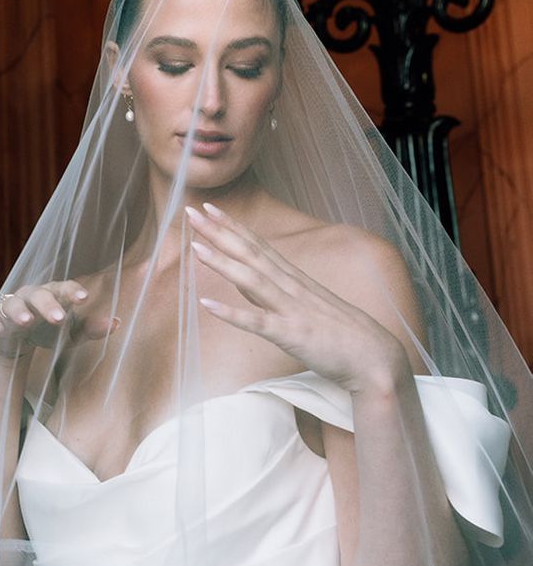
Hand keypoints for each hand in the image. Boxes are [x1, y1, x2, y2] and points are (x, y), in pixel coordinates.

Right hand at [0, 280, 119, 358]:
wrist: (14, 338)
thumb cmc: (48, 330)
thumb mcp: (71, 333)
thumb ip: (91, 329)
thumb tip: (118, 323)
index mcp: (53, 294)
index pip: (64, 288)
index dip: (72, 292)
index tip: (84, 298)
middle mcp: (31, 296)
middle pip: (40, 295)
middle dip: (49, 305)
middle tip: (59, 318)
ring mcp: (11, 307)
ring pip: (15, 305)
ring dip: (21, 312)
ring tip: (27, 321)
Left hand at [186, 204, 410, 394]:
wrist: (375, 359)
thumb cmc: (338, 332)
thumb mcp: (300, 303)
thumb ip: (267, 289)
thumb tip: (237, 275)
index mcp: (292, 278)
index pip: (257, 244)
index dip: (231, 225)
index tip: (209, 206)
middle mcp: (290, 287)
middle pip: (250, 253)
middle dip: (219, 232)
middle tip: (191, 212)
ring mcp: (291, 309)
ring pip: (251, 280)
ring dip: (222, 263)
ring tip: (194, 247)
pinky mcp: (292, 334)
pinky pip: (257, 323)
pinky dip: (232, 313)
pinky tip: (206, 304)